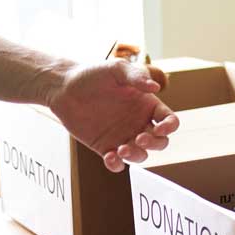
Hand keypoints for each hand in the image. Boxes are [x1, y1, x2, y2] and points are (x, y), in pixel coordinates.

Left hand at [43, 60, 179, 171]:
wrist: (63, 87)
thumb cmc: (92, 74)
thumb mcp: (117, 69)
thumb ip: (137, 76)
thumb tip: (156, 87)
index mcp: (147, 105)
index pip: (170, 120)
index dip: (170, 127)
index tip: (160, 127)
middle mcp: (139, 123)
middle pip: (160, 142)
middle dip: (154, 144)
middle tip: (139, 139)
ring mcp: (123, 137)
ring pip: (141, 155)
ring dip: (137, 156)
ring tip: (122, 149)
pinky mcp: (105, 147)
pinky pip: (117, 163)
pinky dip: (117, 165)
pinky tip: (110, 157)